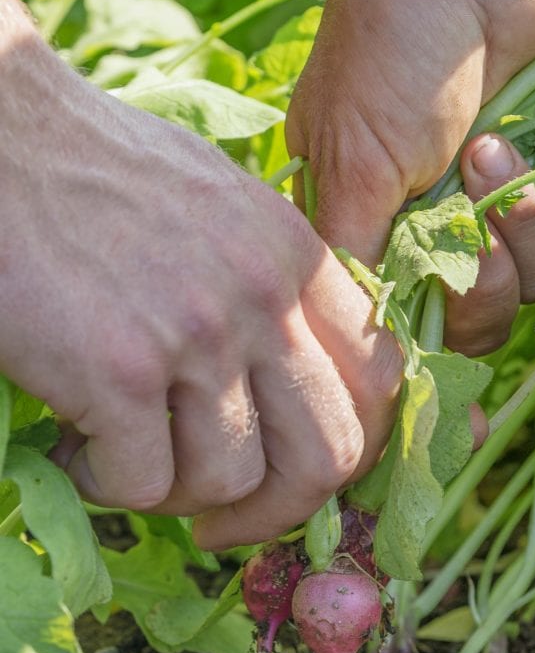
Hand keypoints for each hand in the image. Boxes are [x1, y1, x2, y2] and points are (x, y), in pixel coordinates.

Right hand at [0, 20, 401, 546]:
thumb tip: (285, 386)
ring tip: (123, 453)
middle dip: (279, 509)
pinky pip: (142, 484)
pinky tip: (75, 445)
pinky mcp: (119, 371)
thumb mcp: (222, 208)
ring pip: (231, 480)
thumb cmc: (100, 172)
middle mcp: (262, 297)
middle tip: (221, 519)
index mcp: (295, 257)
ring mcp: (196, 334)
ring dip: (174, 491)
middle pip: (330, 455)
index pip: (379, 380)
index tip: (295, 470)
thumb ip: (273, 287)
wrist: (3, 133)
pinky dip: (106, 484)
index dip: (352, 446)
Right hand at [286, 0, 534, 352]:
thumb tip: (362, 339)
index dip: (431, 331)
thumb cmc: (388, 59)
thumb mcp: (351, 165)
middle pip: (473, 314)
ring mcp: (491, 202)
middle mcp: (428, 224)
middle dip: (486, 275)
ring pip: (529, 283)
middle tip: (478, 208)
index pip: (401, 319)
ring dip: (526, 227)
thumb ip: (354, 258)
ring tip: (502, 151)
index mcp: (367, 225)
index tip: (451, 322)